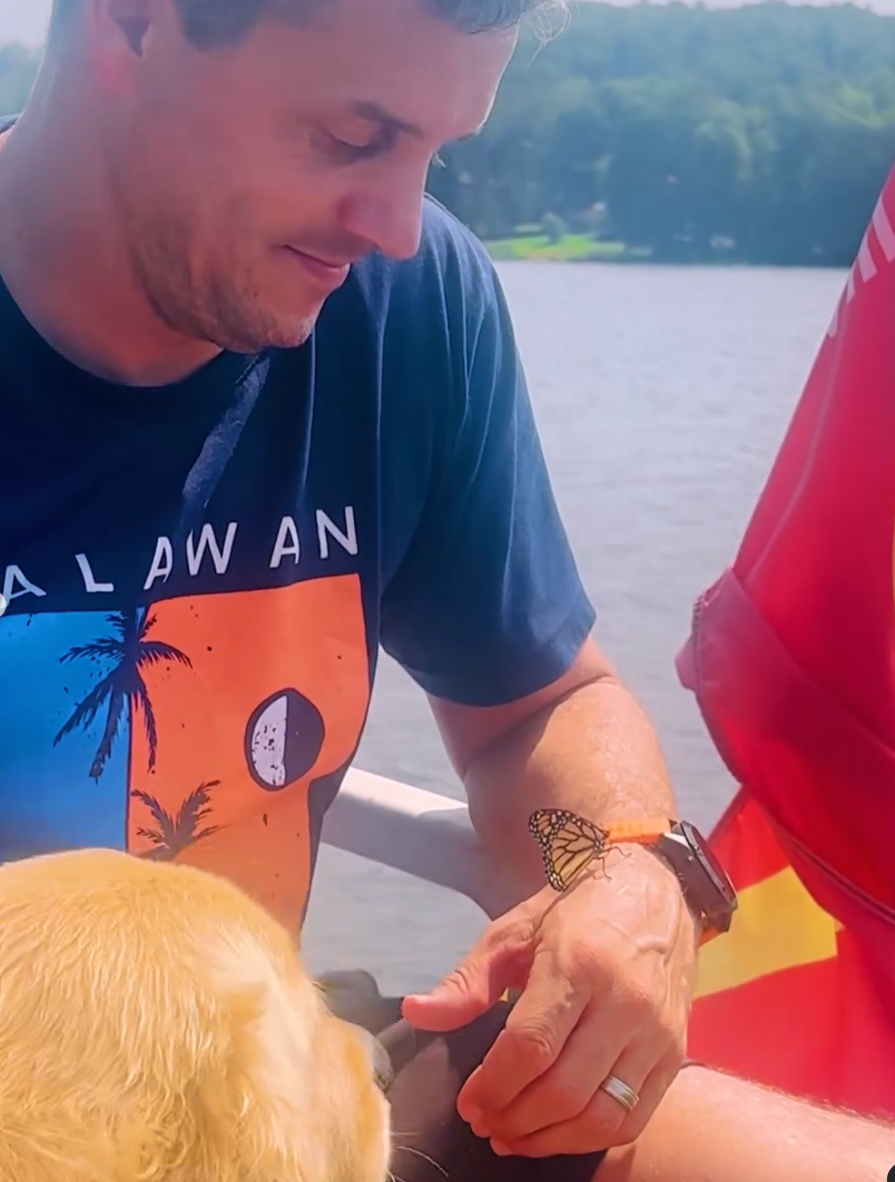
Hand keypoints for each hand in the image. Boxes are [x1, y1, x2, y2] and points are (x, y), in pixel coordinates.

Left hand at [401, 846, 697, 1156]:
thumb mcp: (514, 930)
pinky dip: (590, 1139)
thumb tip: (417, 1013)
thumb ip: (468, 980)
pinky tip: (557, 1132)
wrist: (657, 891)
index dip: (493, 1086)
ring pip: (600, 1116)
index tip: (468, 1102)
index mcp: (578, 963)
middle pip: (563, 1090)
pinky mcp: (676, 1054)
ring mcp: (656, 1032)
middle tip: (485, 1122)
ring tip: (513, 1135)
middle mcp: (624, 1002)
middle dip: (514, 1118)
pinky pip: (633, 1119)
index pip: (531, 1047)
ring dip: (549, 1139)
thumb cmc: (576, 909)